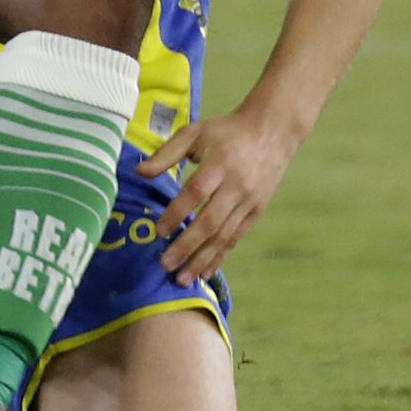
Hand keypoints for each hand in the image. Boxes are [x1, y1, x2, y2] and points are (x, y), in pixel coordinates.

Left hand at [137, 106, 301, 284]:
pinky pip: (237, 238)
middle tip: (165, 264)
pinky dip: (220, 256)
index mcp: (219, 164)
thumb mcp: (194, 133)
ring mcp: (249, 201)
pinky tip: (206, 271)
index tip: (159, 231)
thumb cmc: (226, 132)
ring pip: (224, 236)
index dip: (176, 213)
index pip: (195, 193)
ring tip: (183, 279)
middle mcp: (236, 186)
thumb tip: (138, 171)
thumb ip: (166, 153)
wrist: (271, 131)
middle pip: (210, 222)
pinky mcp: (257, 211)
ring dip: (202, 259)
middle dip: (187, 246)